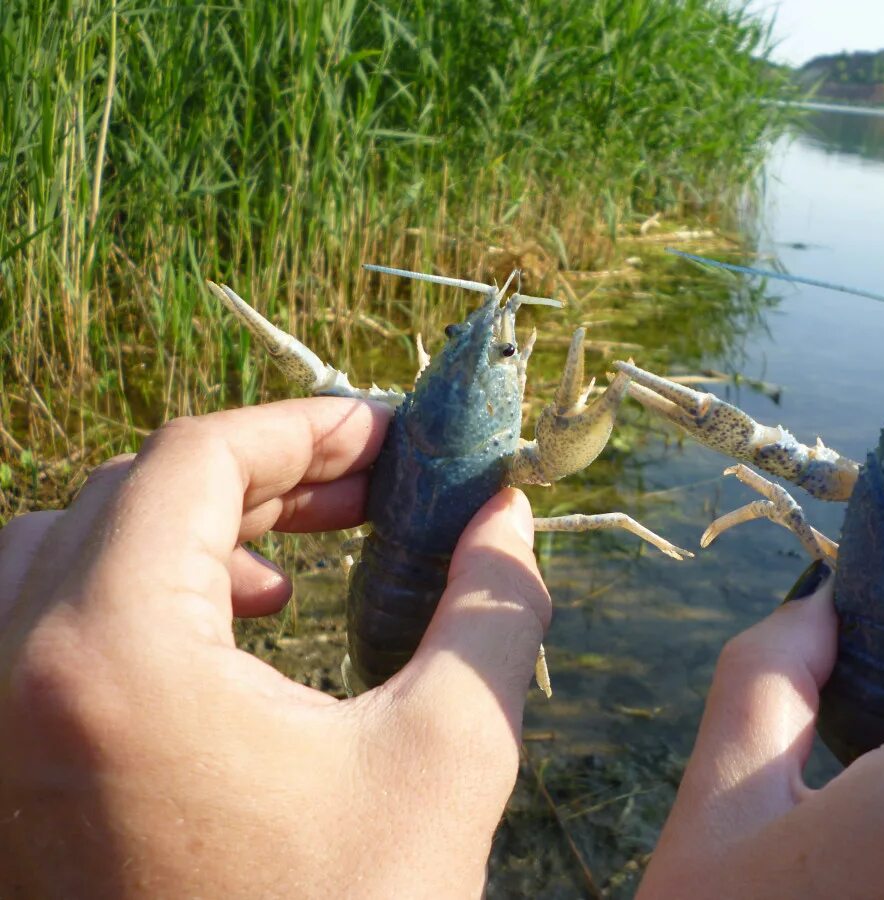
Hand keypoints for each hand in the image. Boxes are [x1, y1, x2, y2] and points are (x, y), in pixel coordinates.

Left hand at [0, 398, 550, 896]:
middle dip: (261, 474)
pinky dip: (136, 592)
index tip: (391, 437)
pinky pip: (44, 628)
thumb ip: (492, 607)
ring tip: (295, 558)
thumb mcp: (453, 754)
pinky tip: (236, 632)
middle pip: (127, 494)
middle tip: (368, 489)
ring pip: (65, 550)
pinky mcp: (7, 777)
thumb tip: (510, 515)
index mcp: (115, 657)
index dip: (306, 426)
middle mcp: (16, 678)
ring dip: (186, 528)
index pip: (195, 461)